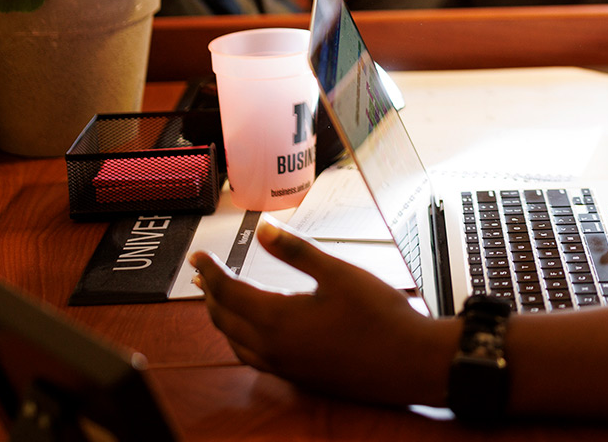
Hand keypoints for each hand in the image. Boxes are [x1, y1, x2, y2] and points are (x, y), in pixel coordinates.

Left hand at [189, 222, 451, 404]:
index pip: (228, 292)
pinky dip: (240, 339)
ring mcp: (285, 366)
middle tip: (204, 272)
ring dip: (223, 318)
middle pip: (225, 319)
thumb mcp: (339, 273)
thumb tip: (264, 230)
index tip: (197, 256)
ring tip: (220, 298)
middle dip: (210, 293)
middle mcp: (273, 348)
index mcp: (278, 319)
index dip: (210, 272)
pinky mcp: (298, 377)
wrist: (410, 363)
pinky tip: (253, 330)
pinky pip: (253, 358)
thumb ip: (297, 252)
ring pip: (236, 343)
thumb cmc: (379, 316)